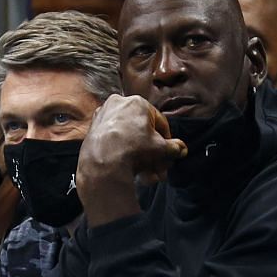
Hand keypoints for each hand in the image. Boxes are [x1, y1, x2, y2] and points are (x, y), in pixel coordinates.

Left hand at [76, 93, 189, 209]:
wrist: (103, 160)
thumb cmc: (133, 148)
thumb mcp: (160, 148)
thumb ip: (173, 147)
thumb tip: (182, 149)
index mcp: (138, 102)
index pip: (160, 122)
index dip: (167, 140)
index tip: (168, 153)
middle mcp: (120, 102)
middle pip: (143, 130)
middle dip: (152, 152)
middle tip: (157, 167)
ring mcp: (104, 113)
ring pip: (129, 136)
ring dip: (139, 155)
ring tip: (145, 174)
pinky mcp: (94, 126)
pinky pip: (115, 139)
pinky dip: (123, 150)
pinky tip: (130, 167)